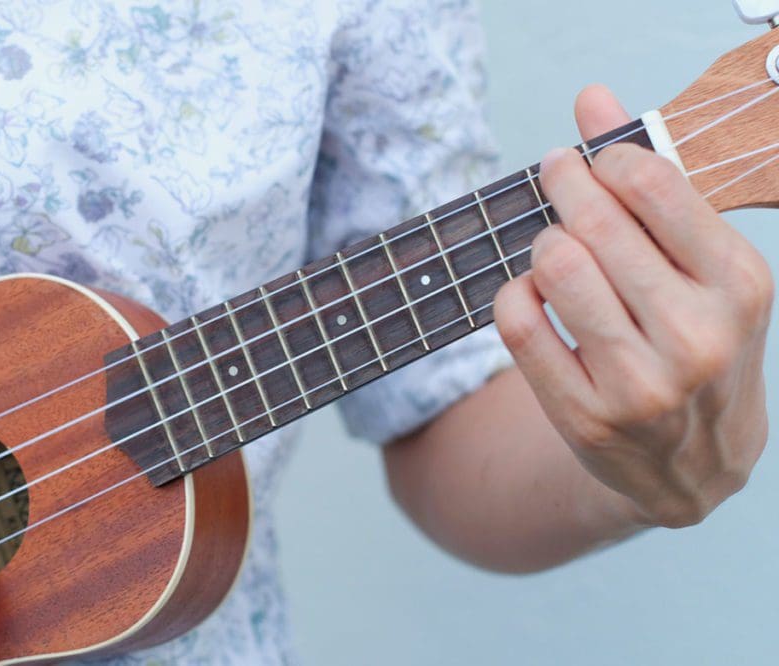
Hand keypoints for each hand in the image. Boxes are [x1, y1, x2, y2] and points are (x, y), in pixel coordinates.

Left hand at [494, 85, 772, 527]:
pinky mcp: (586, 416)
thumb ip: (653, 182)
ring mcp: (642, 383)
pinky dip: (513, 293)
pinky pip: (519, 323)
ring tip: (553, 247)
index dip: (607, 158)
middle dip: (563, 183)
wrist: (693, 464)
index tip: (595, 161)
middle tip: (555, 175)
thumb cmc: (697, 345)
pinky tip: (531, 294)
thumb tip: (591, 98)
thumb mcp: (702, 268)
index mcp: (739, 285)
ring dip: (541, 242)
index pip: (655, 186)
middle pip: (594, 224)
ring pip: (554, 268)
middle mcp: (697, 336)